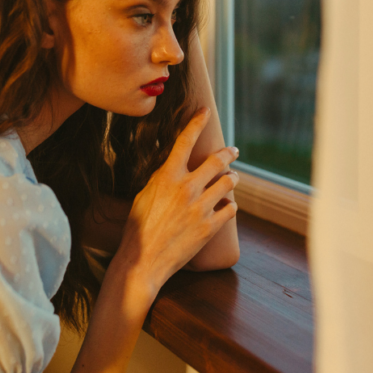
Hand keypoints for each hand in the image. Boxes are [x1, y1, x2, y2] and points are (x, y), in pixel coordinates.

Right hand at [112, 108, 239, 294]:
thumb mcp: (144, 195)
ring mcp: (200, 208)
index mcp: (167, 177)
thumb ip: (162, 179)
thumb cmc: (138, 228)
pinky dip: (230, 205)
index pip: (185, 141)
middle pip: (217, 161)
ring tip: (232, 178)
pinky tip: (228, 206)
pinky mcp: (210, 227)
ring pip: (228, 183)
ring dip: (232, 179)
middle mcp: (186, 188)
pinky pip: (230, 209)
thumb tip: (175, 168)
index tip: (205, 111)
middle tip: (234, 150)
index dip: (197, 122)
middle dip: (229, 152)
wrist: (143, 261)